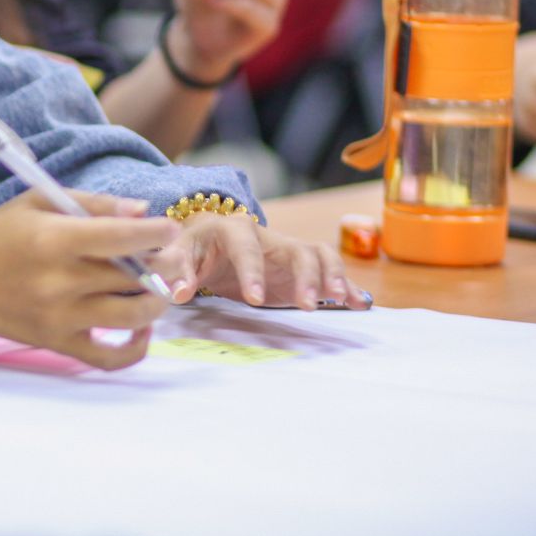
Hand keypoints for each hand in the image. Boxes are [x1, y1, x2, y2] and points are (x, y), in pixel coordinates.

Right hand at [0, 191, 177, 368]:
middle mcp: (60, 282)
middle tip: (173, 256)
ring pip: (132, 316)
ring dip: (157, 301)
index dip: (155, 233)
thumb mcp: (38, 202)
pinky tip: (140, 327)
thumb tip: (142, 211)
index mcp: (55, 240)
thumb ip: (93, 203)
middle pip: (134, 278)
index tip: (171, 228)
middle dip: (165, 265)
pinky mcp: (57, 343)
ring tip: (159, 287)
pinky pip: (109, 359)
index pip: (120, 238)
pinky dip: (135, 347)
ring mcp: (60, 318)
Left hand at [149, 213, 365, 310]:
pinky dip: (346, 287)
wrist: (209, 240)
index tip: (255, 300)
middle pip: (298, 249)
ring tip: (340, 301)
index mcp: (234, 229)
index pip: (246, 247)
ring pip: (321, 256)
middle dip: (306, 276)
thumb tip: (177, 293)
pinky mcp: (301, 269)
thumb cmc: (193, 247)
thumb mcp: (178, 254)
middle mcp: (269, 236)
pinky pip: (330, 273)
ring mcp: (289, 252)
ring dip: (333, 277)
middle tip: (305, 306)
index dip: (252, 271)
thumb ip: (176, 271)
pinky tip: (359, 305)